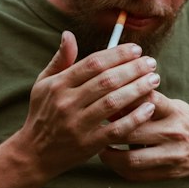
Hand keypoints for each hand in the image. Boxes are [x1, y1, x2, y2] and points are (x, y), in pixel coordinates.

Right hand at [18, 31, 160, 176]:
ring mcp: (78, 124)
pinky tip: (149, 107)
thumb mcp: (43, 84)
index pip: (93, 63)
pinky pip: (116, 129)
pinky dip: (135, 118)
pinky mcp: (88, 144)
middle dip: (133, 69)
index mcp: (58, 85)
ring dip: (138, 89)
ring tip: (154, 80)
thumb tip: (69, 34)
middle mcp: (67, 103)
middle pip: (106, 80)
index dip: (117, 54)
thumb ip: (60, 60)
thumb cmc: (42, 114)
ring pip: (113, 102)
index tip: (136, 49)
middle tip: (151, 63)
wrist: (34, 154)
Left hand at [98, 91, 188, 182]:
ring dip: (110, 155)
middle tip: (94, 126)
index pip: (147, 99)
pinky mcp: (169, 173)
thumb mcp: (173, 107)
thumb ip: (148, 103)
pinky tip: (112, 161)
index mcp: (174, 111)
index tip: (104, 99)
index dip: (122, 98)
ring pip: (132, 158)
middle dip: (110, 129)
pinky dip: (119, 169)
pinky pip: (137, 175)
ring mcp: (172, 155)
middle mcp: (174, 133)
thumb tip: (113, 100)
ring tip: (100, 147)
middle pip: (133, 130)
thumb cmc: (186, 123)